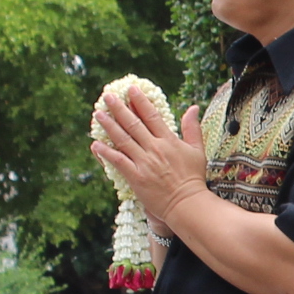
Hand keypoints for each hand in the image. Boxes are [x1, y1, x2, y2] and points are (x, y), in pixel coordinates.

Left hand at [90, 89, 208, 225]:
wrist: (187, 204)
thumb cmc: (193, 178)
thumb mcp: (198, 150)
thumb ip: (192, 128)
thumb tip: (193, 107)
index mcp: (169, 141)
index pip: (152, 116)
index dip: (140, 101)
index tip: (131, 89)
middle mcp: (155, 148)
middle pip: (133, 124)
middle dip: (119, 108)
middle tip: (108, 96)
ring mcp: (144, 162)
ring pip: (123, 139)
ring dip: (109, 125)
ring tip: (98, 114)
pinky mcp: (136, 177)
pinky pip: (118, 161)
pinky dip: (106, 153)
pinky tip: (96, 144)